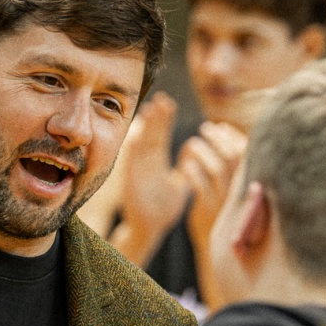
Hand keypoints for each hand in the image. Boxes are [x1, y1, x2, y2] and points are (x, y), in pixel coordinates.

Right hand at [113, 93, 188, 260]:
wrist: (149, 228)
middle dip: (156, 117)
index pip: (162, 135)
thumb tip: (193, 150)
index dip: (165, 119)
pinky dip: (134, 146)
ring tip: (151, 108)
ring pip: (142, 143)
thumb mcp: (180, 186)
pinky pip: (132, 160)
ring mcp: (137, 169)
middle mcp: (146, 162)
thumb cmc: (164, 208)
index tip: (169, 102)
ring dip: (146, 127)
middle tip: (161, 97)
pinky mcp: (131, 179)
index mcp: (157, 162)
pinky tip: (138, 131)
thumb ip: (185, 168)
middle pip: (152, 134)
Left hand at [178, 120, 248, 260]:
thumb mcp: (236, 187)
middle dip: (218, 138)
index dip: (233, 136)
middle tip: (205, 128)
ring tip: (192, 143)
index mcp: (251, 183)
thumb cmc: (228, 210)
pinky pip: (200, 186)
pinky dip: (192, 172)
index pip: (247, 152)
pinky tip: (185, 165)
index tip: (221, 127)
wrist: (223, 247)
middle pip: (232, 156)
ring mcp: (226, 201)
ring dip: (203, 151)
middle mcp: (242, 191)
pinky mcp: (210, 211)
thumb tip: (226, 133)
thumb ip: (234, 164)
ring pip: (216, 168)